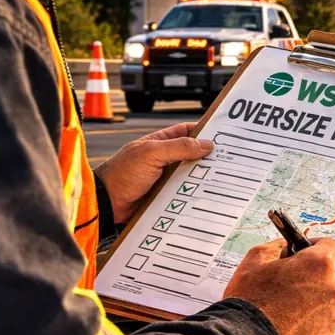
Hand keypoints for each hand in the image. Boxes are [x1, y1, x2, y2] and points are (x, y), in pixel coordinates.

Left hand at [95, 122, 212, 224]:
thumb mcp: (151, 154)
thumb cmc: (121, 174)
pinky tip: (206, 192)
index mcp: (159, 143)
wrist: (107, 204)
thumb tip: (205, 144)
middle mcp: (164, 158)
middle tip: (227, 157)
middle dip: (207, 155)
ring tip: (221, 176)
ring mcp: (165, 177)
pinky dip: (195, 191)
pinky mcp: (166, 194)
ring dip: (202, 175)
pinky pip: (185, 191)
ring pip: (190, 174)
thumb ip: (179, 147)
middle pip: (191, 154)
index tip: (221, 134)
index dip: (203, 131)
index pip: (185, 132)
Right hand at [224, 238, 334, 334]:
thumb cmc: (249, 302)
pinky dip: (309, 324)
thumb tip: (285, 246)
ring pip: (326, 302)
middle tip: (287, 284)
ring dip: (311, 302)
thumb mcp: (254, 261)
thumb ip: (276, 246)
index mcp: (318, 265)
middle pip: (329, 276)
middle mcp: (332, 289)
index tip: (304, 251)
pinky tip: (287, 327)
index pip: (332, 246)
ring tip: (284, 311)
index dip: (317, 247)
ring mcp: (332, 316)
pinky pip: (322, 325)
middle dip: (311, 277)